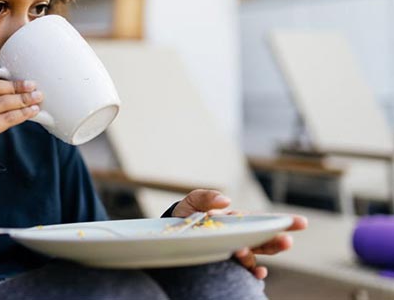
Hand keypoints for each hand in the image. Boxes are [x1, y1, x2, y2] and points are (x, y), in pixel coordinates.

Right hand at [0, 70, 42, 164]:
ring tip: (36, 97)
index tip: (19, 80)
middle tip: (33, 86)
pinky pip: (7, 118)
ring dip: (23, 99)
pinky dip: (23, 114)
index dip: (3, 78)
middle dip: (16, 87)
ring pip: (2, 102)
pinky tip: (32, 111)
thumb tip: (14, 80)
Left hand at [171, 190, 307, 279]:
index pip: (263, 221)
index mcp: (237, 220)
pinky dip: (251, 272)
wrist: (168, 232)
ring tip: (246, 253)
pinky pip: (242, 271)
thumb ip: (207, 197)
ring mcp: (233, 252)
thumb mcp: (194, 201)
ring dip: (255, 256)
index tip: (302, 222)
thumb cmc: (186, 214)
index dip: (283, 222)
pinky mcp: (224, 264)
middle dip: (277, 242)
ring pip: (253, 257)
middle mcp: (239, 238)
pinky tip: (256, 272)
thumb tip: (227, 200)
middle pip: (263, 241)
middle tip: (286, 241)